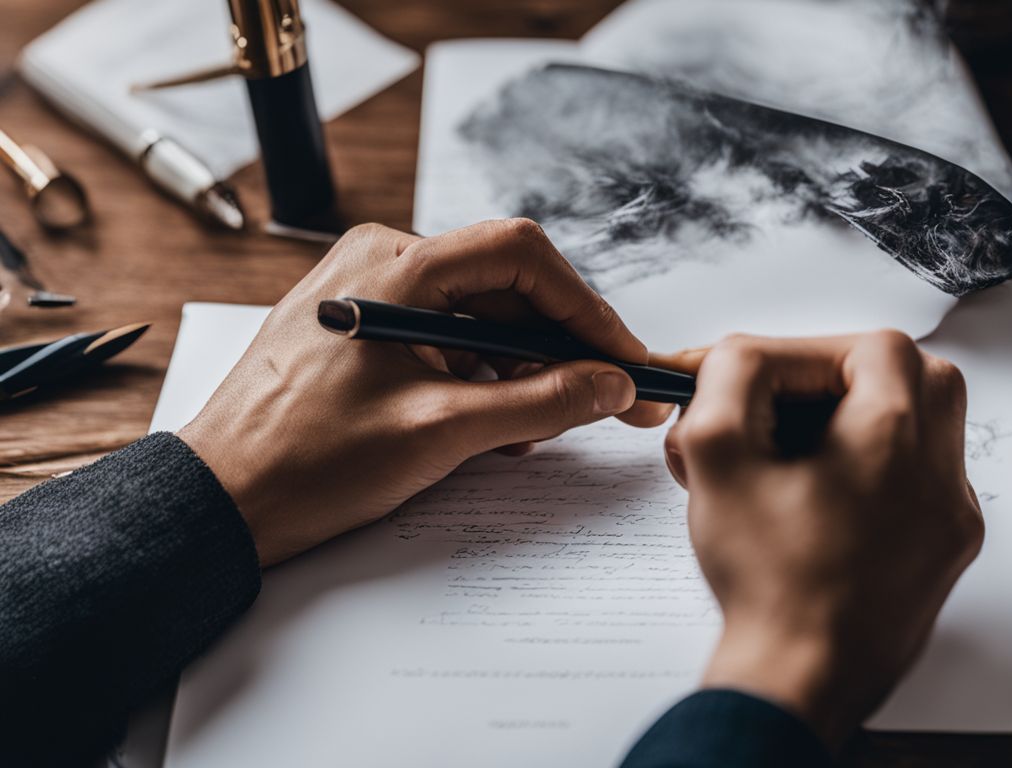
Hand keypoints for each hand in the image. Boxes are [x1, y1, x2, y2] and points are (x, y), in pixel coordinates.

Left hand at [179, 220, 670, 565]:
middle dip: (559, 347)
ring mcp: (368, 294)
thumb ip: (541, 401)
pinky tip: (492, 424)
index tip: (623, 359)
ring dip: (520, 368)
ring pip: (477, 317)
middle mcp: (381, 263)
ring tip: (536, 429)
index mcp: (395, 266)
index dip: (586, 309)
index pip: (522, 257)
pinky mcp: (362, 329)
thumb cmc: (308, 461)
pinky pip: (443, 338)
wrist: (222, 500)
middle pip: (505, 288)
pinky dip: (479, 376)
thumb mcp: (443, 433)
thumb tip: (612, 385)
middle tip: (606, 398)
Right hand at [661, 333, 982, 748]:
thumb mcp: (717, 454)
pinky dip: (878, 469)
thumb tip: (736, 356)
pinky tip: (821, 501)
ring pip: (926, 424)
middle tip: (787, 399)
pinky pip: (923, 479)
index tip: (754, 377)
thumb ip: (727, 376)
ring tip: (798, 450)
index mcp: (895, 434)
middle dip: (843, 374)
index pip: (861, 348)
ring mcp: (951, 514)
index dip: (799, 352)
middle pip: (913, 375)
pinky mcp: (944, 549)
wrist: (800, 680)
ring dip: (864, 417)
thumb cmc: (766, 583)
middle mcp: (940, 470)